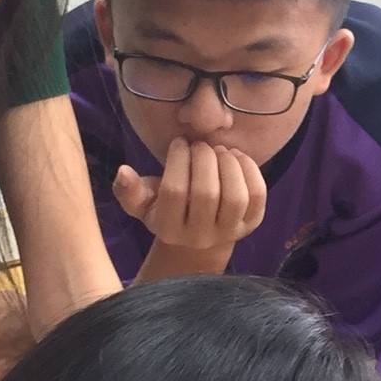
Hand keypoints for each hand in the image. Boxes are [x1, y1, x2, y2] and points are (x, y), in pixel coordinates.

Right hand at [114, 139, 266, 266]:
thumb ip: (128, 190)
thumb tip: (123, 171)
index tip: (179, 143)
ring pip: (235, 196)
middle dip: (203, 159)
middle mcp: (199, 237)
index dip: (178, 160)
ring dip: (228, 164)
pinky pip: (257, 195)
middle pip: (206, 193)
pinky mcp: (252, 224)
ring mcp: (229, 232)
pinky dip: (249, 170)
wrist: (198, 237)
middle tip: (200, 145)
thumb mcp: (143, 204)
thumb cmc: (166, 210)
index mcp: (169, 229)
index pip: (174, 191)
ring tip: (218, 150)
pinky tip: (236, 157)